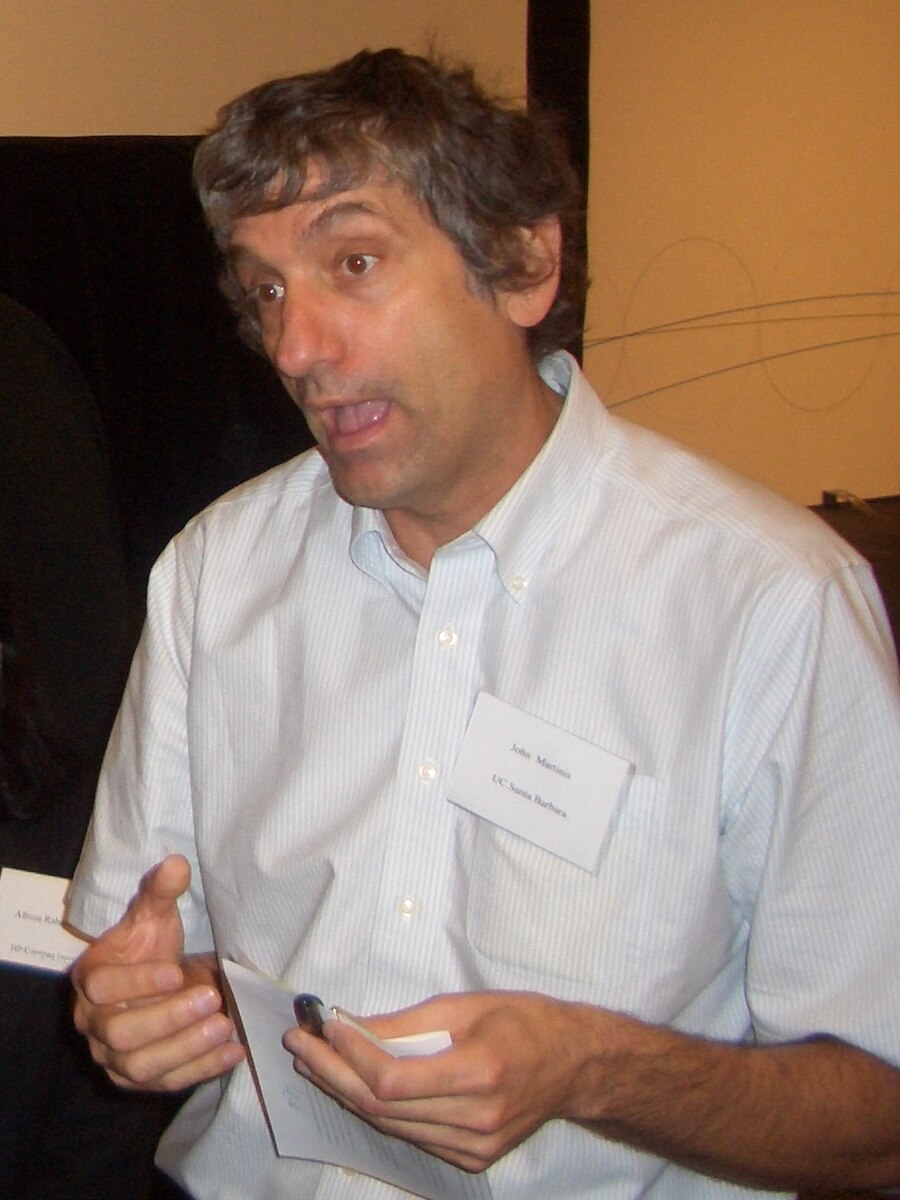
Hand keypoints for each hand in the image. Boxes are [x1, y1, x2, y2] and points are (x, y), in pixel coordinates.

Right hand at [71, 854, 243, 1091]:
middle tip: (211, 997)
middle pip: (121, 1034)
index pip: (101, 988)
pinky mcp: (141, 1080)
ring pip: (143, 1066)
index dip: (137, 982)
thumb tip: (177, 863)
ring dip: (186, 1047)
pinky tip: (233, 1051)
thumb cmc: (152, 949)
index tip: (175, 970)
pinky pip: (168, 1083)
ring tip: (225, 1025)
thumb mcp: (156, 918)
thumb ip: (161, 893)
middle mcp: (94, 1025)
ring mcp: (115, 1059)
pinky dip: (202, 1069)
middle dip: (168, 1018)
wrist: (162, 983)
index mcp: (90, 980)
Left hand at [283, 990, 589, 1171]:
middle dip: (333, 1074)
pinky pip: (410, 1135)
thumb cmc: (525, 1022)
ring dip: (346, 1092)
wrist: (573, 1065)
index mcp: (479, 1072)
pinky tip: (355, 1085)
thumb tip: (355, 1026)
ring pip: (390, 1126)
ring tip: (316, 1062)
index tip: (325, 1027)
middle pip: (383, 1106)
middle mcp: (475, 1119)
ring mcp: (473, 1146)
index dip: (351, 1055)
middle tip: (301, 1046)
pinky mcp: (471, 1158)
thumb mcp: (468, 1005)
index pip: (392, 1077)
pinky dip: (378, 1110)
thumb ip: (408, 1022)